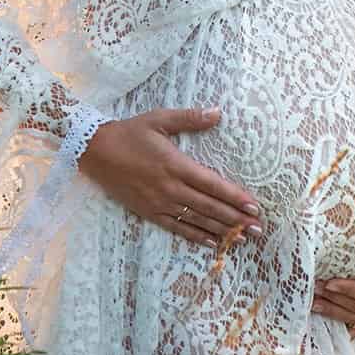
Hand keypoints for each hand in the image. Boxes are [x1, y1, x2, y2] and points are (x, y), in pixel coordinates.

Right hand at [77, 107, 263, 251]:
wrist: (95, 152)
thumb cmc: (130, 132)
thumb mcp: (159, 119)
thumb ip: (190, 118)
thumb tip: (218, 112)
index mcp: (175, 164)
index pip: (212, 184)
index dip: (235, 196)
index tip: (254, 206)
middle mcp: (170, 187)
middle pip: (209, 206)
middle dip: (236, 219)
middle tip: (258, 229)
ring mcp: (159, 203)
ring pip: (196, 220)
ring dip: (221, 230)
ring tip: (242, 239)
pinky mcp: (148, 212)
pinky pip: (176, 227)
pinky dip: (195, 236)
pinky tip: (211, 242)